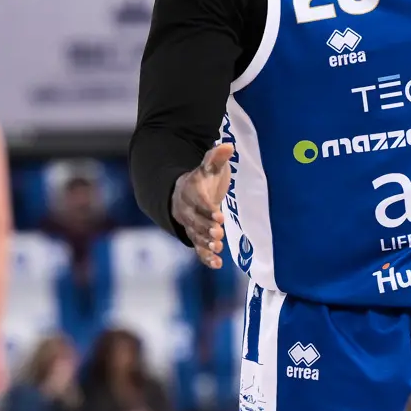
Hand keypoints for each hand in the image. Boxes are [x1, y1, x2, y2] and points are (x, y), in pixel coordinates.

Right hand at [173, 143, 234, 268]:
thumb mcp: (208, 166)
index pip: (199, 202)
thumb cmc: (201, 179)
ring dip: (206, 243)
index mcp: (190, 192)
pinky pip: (198, 249)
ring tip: (218, 248)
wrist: (183, 193)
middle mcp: (187, 210)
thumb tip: (227, 146)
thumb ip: (216, 158)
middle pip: (195, 221)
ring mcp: (190, 225)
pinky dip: (206, 257)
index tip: (219, 216)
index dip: (208, 210)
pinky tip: (217, 264)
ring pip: (196, 236)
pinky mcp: (196, 237)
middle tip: (219, 235)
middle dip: (206, 229)